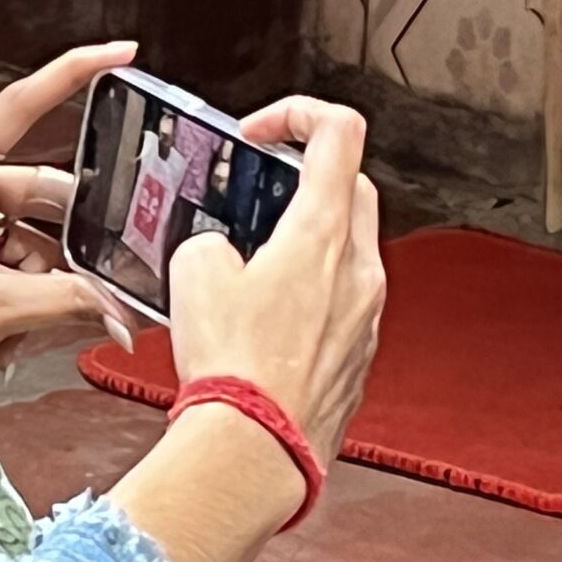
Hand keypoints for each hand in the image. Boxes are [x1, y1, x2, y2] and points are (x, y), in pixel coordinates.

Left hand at [0, 42, 137, 418]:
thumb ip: (70, 301)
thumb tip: (123, 309)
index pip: (19, 106)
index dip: (72, 74)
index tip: (117, 52)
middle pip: (43, 192)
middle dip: (68, 247)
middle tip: (98, 282)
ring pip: (38, 236)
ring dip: (45, 288)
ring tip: (23, 329)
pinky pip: (22, 262)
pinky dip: (29, 300)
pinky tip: (11, 341)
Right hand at [166, 97, 385, 465]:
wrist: (256, 449)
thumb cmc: (233, 366)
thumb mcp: (193, 271)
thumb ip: (212, 239)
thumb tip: (222, 252)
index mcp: (323, 232)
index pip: (339, 131)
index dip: (297, 112)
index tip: (260, 132)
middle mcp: (360, 269)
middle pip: (351, 186)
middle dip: (304, 177)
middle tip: (258, 194)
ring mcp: (368, 314)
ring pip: (350, 248)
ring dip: (307, 239)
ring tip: (253, 262)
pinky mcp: (361, 355)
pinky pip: (344, 301)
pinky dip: (312, 292)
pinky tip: (264, 319)